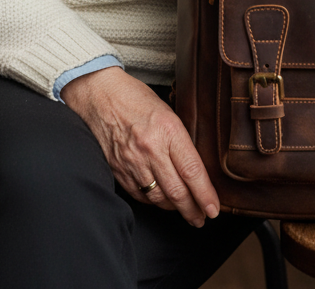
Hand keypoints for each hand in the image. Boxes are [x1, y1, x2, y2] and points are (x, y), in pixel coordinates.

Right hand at [61, 66, 218, 225]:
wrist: (100, 95)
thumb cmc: (137, 98)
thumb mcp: (168, 111)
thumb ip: (180, 139)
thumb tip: (195, 167)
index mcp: (168, 130)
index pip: (192, 171)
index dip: (205, 194)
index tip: (214, 209)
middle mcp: (150, 149)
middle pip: (176, 191)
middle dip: (193, 210)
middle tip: (203, 218)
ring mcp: (132, 162)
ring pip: (158, 198)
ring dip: (174, 209)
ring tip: (185, 212)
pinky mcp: (118, 170)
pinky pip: (139, 195)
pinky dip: (153, 202)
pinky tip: (162, 202)